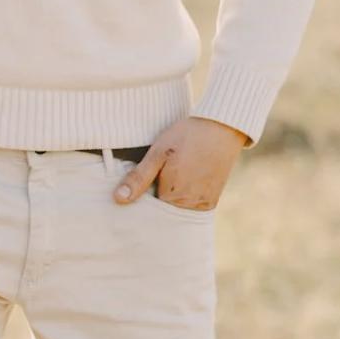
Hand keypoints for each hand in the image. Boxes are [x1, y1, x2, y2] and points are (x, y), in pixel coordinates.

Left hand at [114, 116, 250, 210]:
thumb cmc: (186, 136)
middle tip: (157, 174)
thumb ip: (139, 178)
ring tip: (171, 175)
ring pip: (175, 208)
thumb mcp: (157, 153)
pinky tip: (181, 180)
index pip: (147, 208)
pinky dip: (182, 198)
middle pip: (162, 210)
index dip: (140, 196)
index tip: (139, 182)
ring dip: (169, 198)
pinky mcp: (212, 200)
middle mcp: (190, 204)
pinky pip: (190, 206)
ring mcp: (203, 203)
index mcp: (172, 194)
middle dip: (154, 198)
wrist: (221, 128)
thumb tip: (119, 199)